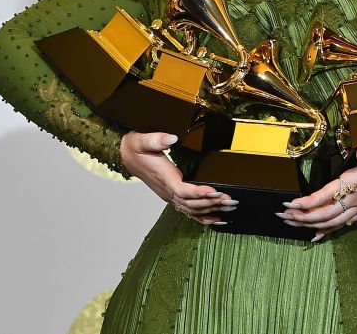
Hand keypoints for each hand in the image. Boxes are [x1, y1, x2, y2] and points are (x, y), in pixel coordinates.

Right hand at [119, 131, 236, 225]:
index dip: (198, 192)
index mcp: (164, 177)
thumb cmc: (135, 148)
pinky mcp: (172, 196)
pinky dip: (203, 217)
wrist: (126, 156)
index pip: (182, 190)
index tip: (214, 190)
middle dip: (212, 203)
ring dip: (212, 210)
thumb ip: (156, 139)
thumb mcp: (142, 140)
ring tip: (230, 208)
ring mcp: (170, 195)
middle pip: (192, 203)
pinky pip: (188, 211)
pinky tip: (217, 219)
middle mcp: (168, 190)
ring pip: (192, 209)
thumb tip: (171, 138)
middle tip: (231, 200)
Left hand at [276, 145, 356, 241]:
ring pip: (332, 221)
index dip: (309, 201)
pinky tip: (317, 235)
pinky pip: (343, 223)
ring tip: (291, 224)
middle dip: (302, 216)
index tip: (291, 203)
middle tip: (282, 216)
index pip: (328, 195)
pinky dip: (328, 230)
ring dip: (310, 224)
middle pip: (325, 213)